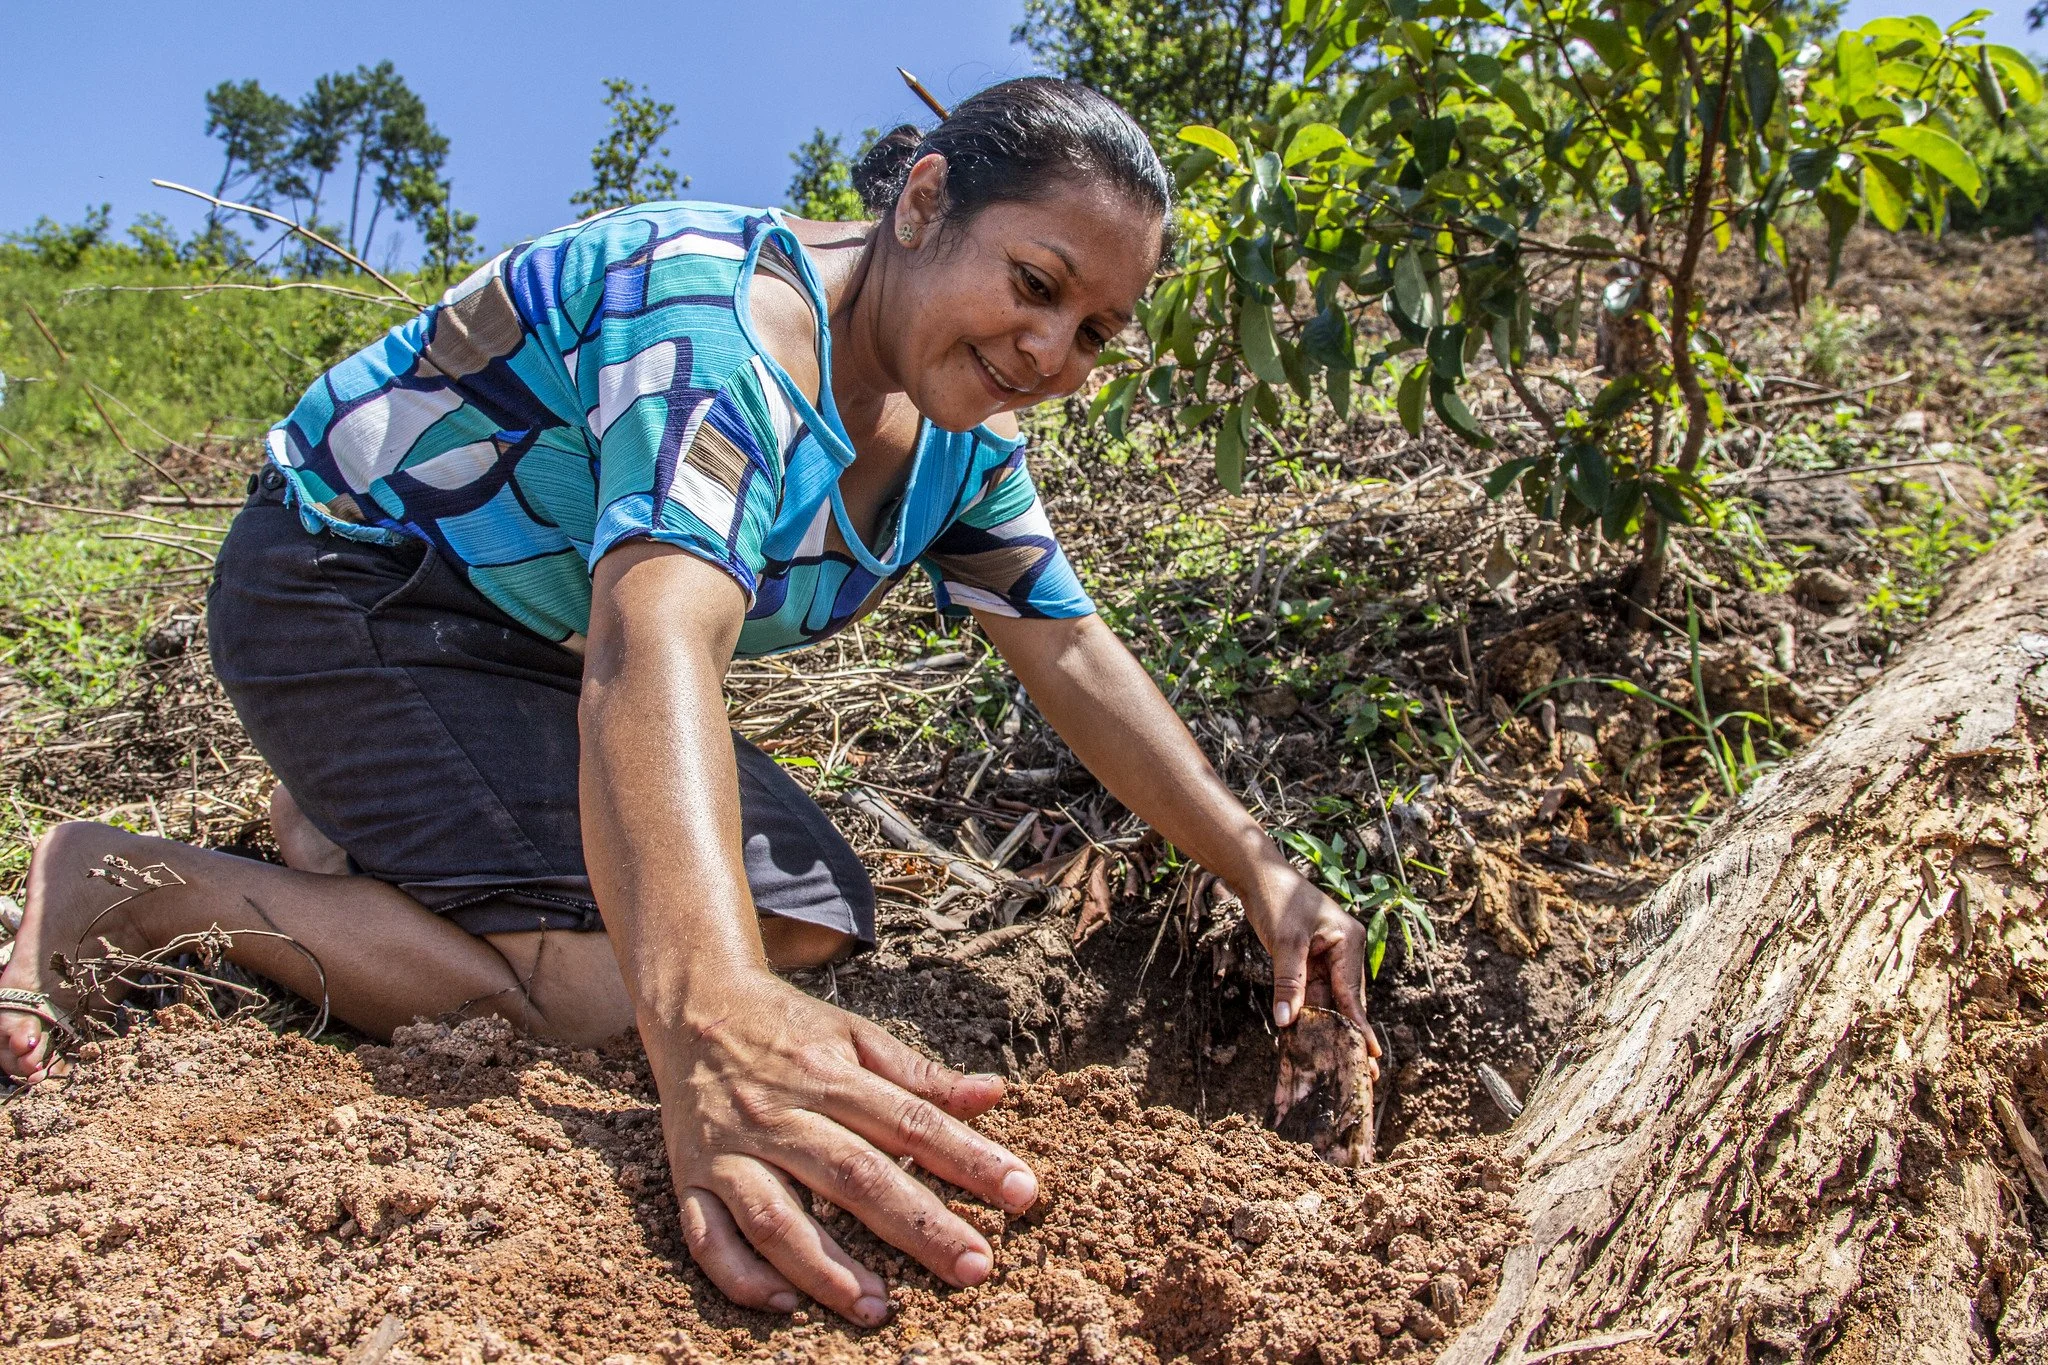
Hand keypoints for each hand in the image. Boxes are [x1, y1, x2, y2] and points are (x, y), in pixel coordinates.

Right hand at [646, 967, 1038, 1325]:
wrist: (694, 1005)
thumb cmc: (789, 1029)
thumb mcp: (856, 1035)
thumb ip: (921, 1074)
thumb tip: (994, 1094)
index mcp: (829, 1074)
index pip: (910, 1122)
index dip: (968, 1158)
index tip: (1021, 1192)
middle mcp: (779, 1114)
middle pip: (854, 1176)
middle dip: (918, 1226)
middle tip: (974, 1267)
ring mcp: (730, 1150)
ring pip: (777, 1217)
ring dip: (827, 1268)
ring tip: (880, 1307)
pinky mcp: (689, 1179)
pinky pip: (708, 1238)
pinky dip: (742, 1276)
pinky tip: (787, 1304)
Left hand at [1239, 864, 1381, 1071]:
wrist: (1258, 875)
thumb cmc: (1278, 899)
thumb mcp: (1284, 943)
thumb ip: (1288, 982)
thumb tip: (1286, 1022)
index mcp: (1349, 942)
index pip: (1352, 993)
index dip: (1359, 1027)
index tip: (1371, 1055)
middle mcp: (1344, 951)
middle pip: (1345, 1000)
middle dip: (1348, 1034)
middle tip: (1363, 1071)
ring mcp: (1328, 956)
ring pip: (1328, 999)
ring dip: (1327, 1027)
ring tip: (1337, 1063)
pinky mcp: (1311, 959)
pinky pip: (1313, 991)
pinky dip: (1309, 1012)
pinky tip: (1310, 1037)